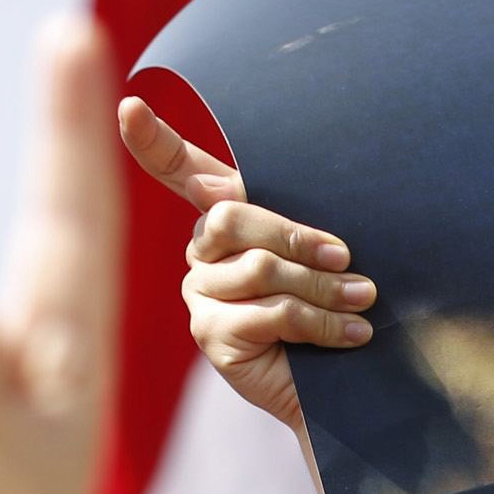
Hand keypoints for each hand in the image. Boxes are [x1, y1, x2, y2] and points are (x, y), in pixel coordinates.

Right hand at [116, 95, 376, 439]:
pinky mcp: (212, 336)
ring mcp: (201, 294)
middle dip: (296, 235)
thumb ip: (299, 221)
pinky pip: (269, 312)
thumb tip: (233, 195)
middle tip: (346, 259)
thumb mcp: (328, 252)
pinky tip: (352, 333)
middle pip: (230, 216)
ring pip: (259, 268)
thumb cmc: (342, 305)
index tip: (130, 107)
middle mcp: (203, 252)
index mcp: (225, 218)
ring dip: (323, 287)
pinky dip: (320, 321)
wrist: (351, 386)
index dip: (153, 139)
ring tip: (363, 299)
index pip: (178, 169)